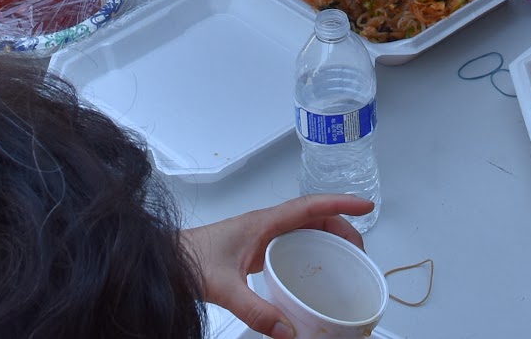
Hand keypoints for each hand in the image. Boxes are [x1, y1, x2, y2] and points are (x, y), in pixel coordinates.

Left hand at [182, 195, 372, 337]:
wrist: (166, 258)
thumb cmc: (188, 259)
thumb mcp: (224, 287)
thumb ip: (255, 309)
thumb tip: (286, 330)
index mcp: (263, 223)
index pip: (309, 205)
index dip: (340, 203)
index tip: (365, 205)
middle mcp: (265, 224)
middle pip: (313, 216)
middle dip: (341, 227)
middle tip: (359, 250)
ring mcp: (261, 235)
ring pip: (303, 228)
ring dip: (327, 237)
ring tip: (344, 258)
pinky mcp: (255, 248)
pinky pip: (292, 242)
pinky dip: (310, 249)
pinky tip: (312, 271)